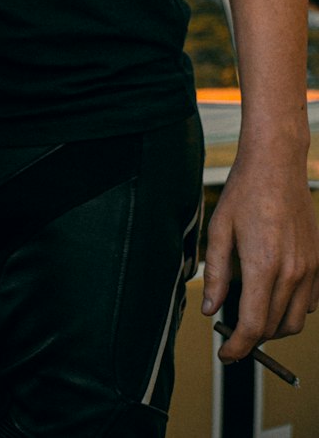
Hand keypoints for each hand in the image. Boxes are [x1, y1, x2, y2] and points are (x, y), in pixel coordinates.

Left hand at [202, 151, 318, 360]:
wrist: (277, 165)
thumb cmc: (244, 193)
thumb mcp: (219, 230)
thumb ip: (215, 274)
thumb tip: (211, 310)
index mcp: (263, 266)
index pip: (254, 326)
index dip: (238, 348)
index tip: (225, 355)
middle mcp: (292, 272)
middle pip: (274, 328)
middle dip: (252, 337)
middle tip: (231, 330)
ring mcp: (310, 269)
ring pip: (295, 321)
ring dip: (274, 327)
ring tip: (252, 314)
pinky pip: (310, 303)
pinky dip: (293, 310)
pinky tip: (274, 296)